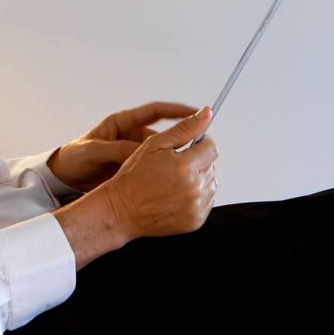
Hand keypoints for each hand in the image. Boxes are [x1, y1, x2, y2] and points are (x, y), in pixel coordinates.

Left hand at [48, 101, 199, 191]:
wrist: (63, 178)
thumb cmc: (74, 158)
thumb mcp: (94, 151)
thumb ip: (117, 149)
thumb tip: (142, 151)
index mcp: (123, 123)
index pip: (156, 111)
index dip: (177, 110)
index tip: (196, 112)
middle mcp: (131, 136)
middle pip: (162, 136)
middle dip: (179, 140)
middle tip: (196, 146)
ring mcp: (132, 153)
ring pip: (159, 155)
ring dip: (171, 161)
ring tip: (185, 167)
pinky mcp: (132, 171)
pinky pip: (152, 170)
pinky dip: (161, 175)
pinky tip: (170, 182)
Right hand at [100, 106, 218, 239]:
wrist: (122, 210)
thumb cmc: (134, 176)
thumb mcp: (155, 145)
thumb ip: (184, 128)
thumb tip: (207, 113)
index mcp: (185, 166)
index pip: (211, 148)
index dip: (200, 144)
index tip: (189, 147)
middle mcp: (194, 188)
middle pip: (212, 166)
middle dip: (197, 162)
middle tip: (174, 166)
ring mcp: (196, 207)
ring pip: (211, 184)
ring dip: (198, 179)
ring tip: (174, 181)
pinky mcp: (195, 221)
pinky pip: (207, 202)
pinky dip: (196, 197)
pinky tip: (177, 195)